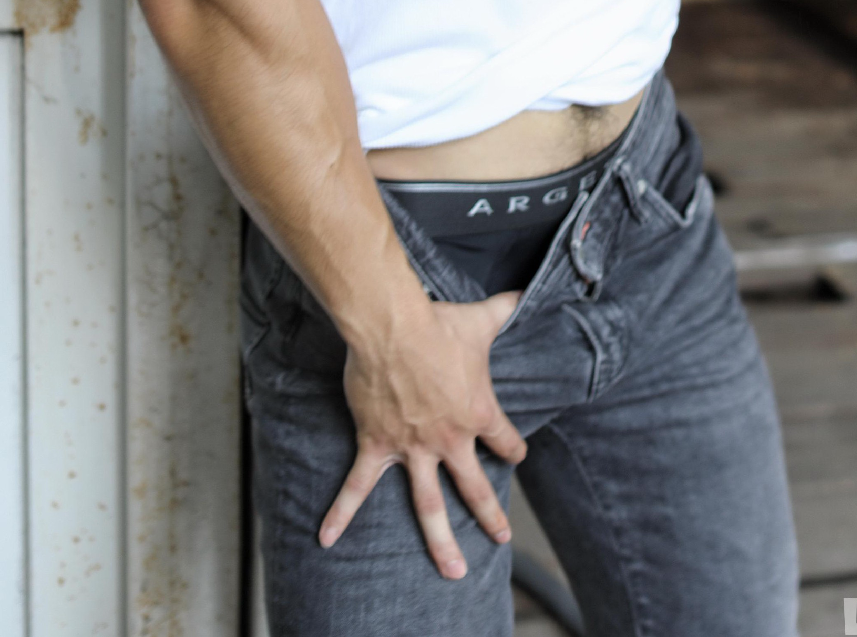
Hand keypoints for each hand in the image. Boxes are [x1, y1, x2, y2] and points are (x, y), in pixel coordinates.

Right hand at [320, 291, 526, 577]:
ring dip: (440, 541)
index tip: (516, 454)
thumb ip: (504, 309)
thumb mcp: (481, 319)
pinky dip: (342, 512)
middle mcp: (450, 439)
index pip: (506, 440)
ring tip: (453, 572)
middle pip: (475, 487)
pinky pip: (358, 486)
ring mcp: (413, 447)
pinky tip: (326, 538)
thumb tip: (522, 292)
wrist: (394, 328)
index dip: (513, 448)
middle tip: (501, 539)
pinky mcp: (378, 444)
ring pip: (429, 505)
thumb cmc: (439, 324)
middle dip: (490, 517)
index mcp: (479, 412)